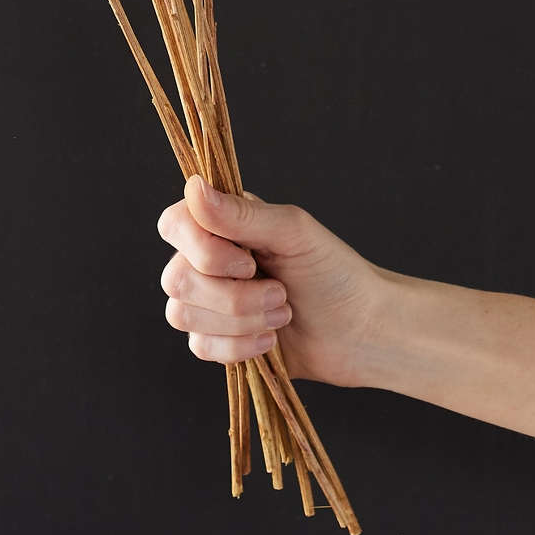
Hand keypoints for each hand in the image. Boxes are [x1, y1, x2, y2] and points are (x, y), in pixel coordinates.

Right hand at [158, 176, 389, 385]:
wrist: (360, 331)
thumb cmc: (333, 272)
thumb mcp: (292, 232)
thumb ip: (240, 214)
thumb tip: (193, 187)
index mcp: (221, 224)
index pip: (174, 225)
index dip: (202, 250)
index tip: (248, 261)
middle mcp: (207, 259)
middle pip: (176, 278)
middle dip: (233, 296)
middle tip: (280, 292)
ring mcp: (208, 302)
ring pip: (182, 315)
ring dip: (241, 321)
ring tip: (282, 313)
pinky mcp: (216, 340)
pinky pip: (200, 346)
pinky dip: (240, 346)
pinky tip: (271, 339)